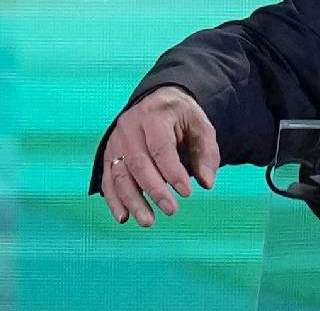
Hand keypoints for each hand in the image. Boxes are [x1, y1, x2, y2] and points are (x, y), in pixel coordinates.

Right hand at [100, 86, 220, 226]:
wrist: (156, 101)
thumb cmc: (181, 117)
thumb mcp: (201, 126)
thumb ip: (207, 154)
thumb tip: (207, 183)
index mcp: (154, 115)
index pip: (161, 147)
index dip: (173, 172)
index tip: (187, 192)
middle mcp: (130, 127)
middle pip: (138, 163)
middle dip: (154, 190)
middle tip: (171, 210)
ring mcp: (116, 141)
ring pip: (119, 175)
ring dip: (132, 201)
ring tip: (148, 221)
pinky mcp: (109, 154)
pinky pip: (107, 180)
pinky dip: (114, 200)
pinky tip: (124, 217)